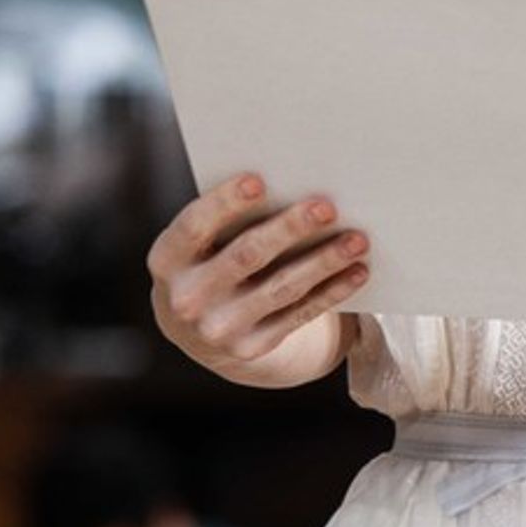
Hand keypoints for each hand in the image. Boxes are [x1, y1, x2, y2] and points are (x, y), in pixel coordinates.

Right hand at [147, 174, 370, 380]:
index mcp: (167, 259)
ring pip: (281, 288)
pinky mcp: (250, 348)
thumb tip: (293, 184)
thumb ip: (229, 218)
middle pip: (246, 256)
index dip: (225, 202)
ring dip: (324, 261)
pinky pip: (299, 315)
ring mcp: (218, 328)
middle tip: (328, 206)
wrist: (197, 329)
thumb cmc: (208, 259)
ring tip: (358, 239)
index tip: (259, 179)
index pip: (194, 225)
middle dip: (289, 229)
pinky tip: (357, 271)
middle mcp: (187, 298)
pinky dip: (332, 291)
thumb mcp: (200, 242)